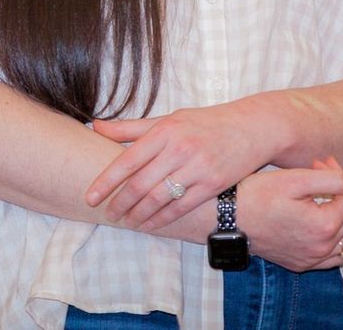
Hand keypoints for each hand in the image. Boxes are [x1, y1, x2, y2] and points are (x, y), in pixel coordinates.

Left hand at [84, 101, 280, 231]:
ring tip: (126, 222)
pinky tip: (150, 225)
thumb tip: (95, 126)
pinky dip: (162, 220)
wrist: (252, 127)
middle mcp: (179, 148)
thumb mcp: (168, 119)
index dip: (106, 181)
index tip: (90, 196)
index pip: (127, 160)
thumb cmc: (205, 122)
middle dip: (120, 203)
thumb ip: (131, 128)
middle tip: (107, 214)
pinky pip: (182, 208)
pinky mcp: (213, 184)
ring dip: (138, 215)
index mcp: (164, 130)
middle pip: (140, 183)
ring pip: (159, 199)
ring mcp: (197, 167)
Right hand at [235, 158, 342, 272]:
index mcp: (324, 225)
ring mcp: (313, 259)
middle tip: (322, 173)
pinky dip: (339, 239)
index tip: (322, 163)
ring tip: (328, 197)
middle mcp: (323, 247)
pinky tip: (326, 224)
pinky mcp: (303, 264)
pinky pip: (335, 256)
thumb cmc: (258, 195)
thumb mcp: (294, 179)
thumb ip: (332, 179)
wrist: (229, 219)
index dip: (342, 175)